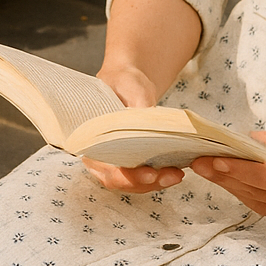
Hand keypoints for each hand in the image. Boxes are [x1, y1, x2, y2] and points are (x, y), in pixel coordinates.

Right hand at [82, 60, 184, 194]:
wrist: (128, 83)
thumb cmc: (124, 82)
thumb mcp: (131, 87)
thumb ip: (138, 105)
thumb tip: (151, 123)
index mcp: (89, 136)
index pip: (101, 164)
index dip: (123, 174)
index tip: (148, 173)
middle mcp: (96, 153)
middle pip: (116, 179)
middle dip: (144, 182)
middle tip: (171, 176)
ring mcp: (111, 160)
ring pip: (129, 183)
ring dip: (154, 183)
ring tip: (176, 175)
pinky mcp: (128, 162)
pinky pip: (138, 177)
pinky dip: (156, 178)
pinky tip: (174, 173)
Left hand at [189, 125, 265, 232]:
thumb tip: (241, 144)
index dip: (239, 170)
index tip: (212, 159)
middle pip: (262, 193)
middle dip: (228, 178)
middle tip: (200, 163)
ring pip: (262, 205)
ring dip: (235, 189)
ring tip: (212, 171)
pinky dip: (253, 198)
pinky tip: (236, 185)